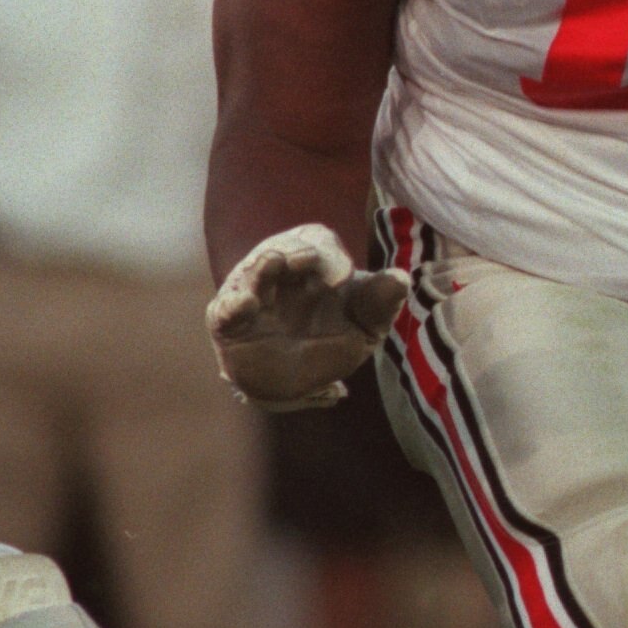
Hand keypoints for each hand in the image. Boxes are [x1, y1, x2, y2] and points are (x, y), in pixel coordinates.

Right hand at [206, 224, 408, 407]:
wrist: (291, 386)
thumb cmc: (329, 345)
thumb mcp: (362, 329)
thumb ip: (378, 305)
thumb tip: (402, 278)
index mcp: (314, 266)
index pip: (318, 241)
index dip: (328, 252)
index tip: (341, 273)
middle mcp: (280, 273)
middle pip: (284, 248)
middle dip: (295, 250)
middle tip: (306, 258)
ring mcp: (253, 294)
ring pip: (253, 272)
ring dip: (262, 268)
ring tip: (273, 263)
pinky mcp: (228, 322)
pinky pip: (225, 309)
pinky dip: (232, 305)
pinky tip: (244, 306)